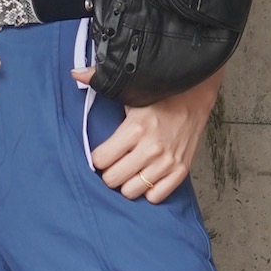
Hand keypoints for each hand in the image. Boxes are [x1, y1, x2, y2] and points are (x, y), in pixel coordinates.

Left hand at [70, 65, 223, 200]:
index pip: (101, 160)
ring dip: (127, 183)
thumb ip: (100, 83)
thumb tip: (75, 74)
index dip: (98, 158)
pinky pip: (155, 197)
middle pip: (113, 180)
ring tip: (130, 171)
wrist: (195, 97)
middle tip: (115, 164)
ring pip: (131, 192)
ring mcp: (167, 162)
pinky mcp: (180, 171)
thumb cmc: (160, 96)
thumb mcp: (130, 91)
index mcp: (135, 128)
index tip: (103, 153)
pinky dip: (148, 190)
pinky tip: (147, 176)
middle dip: (110, 172)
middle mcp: (151, 148)